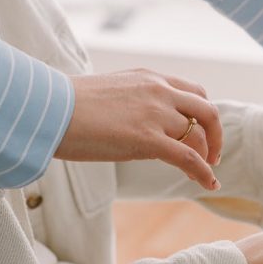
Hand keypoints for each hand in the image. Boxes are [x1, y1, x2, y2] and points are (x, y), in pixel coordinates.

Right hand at [55, 69, 221, 189]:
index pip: (192, 92)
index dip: (202, 114)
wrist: (48, 109)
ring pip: (199, 135)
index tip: (200, 132)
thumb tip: (131, 122)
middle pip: (206, 111)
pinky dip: (204, 172)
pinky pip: (189, 157)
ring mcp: (155, 114)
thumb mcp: (108, 93)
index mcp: (149, 78)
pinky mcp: (147, 139)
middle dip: (214, 134)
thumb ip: (130, 102)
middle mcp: (159, 91)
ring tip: (206, 173)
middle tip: (212, 155)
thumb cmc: (66, 106)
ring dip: (207, 156)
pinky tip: (209, 185)